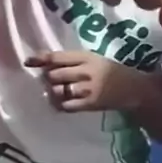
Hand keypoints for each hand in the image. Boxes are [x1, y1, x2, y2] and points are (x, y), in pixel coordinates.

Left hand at [27, 51, 148, 112]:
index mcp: (86, 57)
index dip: (40, 59)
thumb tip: (46, 64)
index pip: (57, 57)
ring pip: (57, 90)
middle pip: (53, 75)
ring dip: (54, 91)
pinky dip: (61, 104)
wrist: (134, 89)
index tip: (27, 61)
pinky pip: (65, 105)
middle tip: (54, 80)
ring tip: (61, 91)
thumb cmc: (111, 71)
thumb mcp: (94, 59)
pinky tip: (64, 102)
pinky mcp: (89, 104)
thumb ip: (73, 61)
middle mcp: (84, 71)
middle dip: (49, 78)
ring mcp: (86, 89)